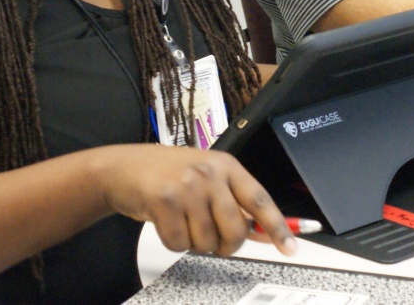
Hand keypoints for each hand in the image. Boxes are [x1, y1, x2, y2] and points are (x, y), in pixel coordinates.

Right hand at [101, 145, 296, 256]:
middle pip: (235, 230)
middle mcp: (210, 172)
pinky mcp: (164, 201)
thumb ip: (235, 203)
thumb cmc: (167, 174)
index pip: (260, 200)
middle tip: (211, 238)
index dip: (278, 226)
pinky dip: (173, 242)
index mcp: (227, 166)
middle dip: (225, 246)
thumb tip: (265, 232)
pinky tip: (166, 222)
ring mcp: (187, 186)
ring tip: (182, 221)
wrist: (123, 167)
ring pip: (207, 242)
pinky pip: (179, 244)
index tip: (290, 247)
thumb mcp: (207, 179)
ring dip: (194, 243)